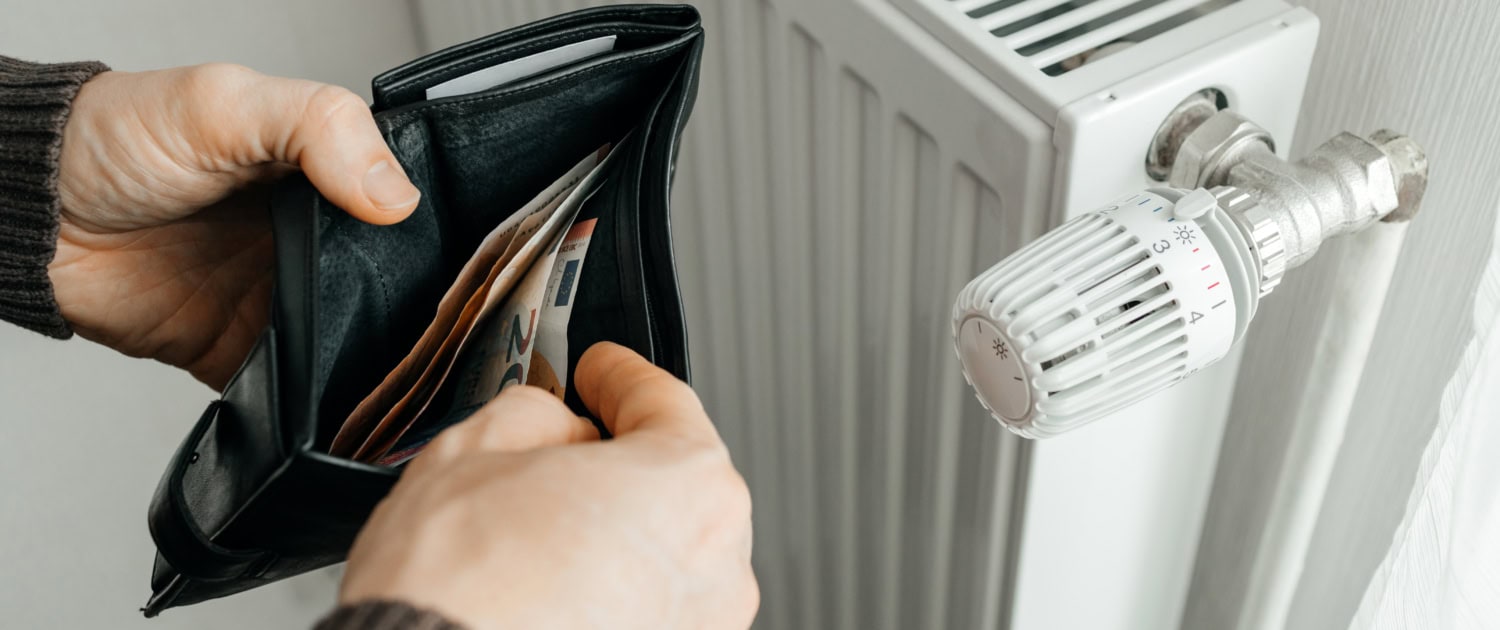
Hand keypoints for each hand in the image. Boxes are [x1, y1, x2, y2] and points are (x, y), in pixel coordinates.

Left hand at [48, 64, 420, 388]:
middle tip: (426, 319)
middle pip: (384, 282)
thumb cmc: (113, 139)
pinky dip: (310, 398)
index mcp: (319, 173)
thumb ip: (320, 129)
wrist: (31, 213)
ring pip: (348, 342)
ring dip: (364, 356)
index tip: (453, 255)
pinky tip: (327, 391)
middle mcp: (306, 239)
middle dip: (404, 303)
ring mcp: (274, 298)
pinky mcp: (238, 351)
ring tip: (387, 363)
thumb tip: (395, 196)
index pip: (398, 205)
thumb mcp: (225, 103)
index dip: (426, 228)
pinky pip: (292, 389)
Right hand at [340, 343, 757, 629]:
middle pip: (674, 479)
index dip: (618, 375)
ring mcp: (702, 622)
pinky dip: (610, 587)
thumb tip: (556, 427)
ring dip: (614, 528)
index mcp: (690, 483)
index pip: (663, 400)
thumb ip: (538, 413)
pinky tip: (551, 582)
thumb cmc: (459, 588)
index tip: (599, 370)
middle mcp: (718, 560)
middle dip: (618, 456)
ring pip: (662, 549)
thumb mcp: (477, 447)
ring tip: (540, 528)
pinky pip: (648, 604)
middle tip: (560, 447)